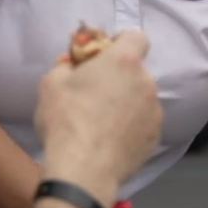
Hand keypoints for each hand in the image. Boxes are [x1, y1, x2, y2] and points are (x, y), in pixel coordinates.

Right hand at [34, 30, 160, 207]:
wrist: (83, 170)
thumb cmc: (66, 120)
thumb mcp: (51, 83)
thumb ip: (66, 65)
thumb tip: (72, 64)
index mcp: (124, 61)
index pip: (136, 37)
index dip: (121, 43)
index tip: (105, 57)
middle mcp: (146, 82)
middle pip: (136, 71)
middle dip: (120, 78)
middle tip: (96, 95)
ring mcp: (155, 111)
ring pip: (141, 99)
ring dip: (127, 103)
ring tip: (103, 123)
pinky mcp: (155, 137)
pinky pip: (144, 124)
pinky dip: (132, 127)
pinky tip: (112, 141)